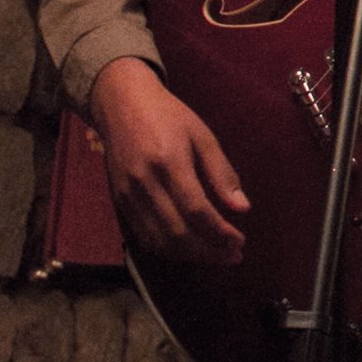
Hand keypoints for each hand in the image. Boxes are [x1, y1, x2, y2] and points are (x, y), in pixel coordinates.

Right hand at [88, 58, 247, 264]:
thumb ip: (222, 173)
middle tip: (233, 256)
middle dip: (208, 251)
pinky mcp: (119, 202)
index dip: (220, 232)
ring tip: (216, 256)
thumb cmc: (169, 116)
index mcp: (169, 163)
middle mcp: (144, 184)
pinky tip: (189, 247)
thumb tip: (242, 208)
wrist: (121, 105)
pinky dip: (168, 248)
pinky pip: (143, 236)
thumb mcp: (203, 136)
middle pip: (176, 232)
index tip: (240, 241)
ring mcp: (127, 196)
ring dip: (189, 255)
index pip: (196, 211)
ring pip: (158, 240)